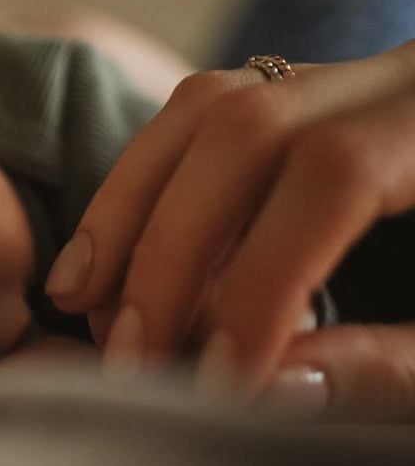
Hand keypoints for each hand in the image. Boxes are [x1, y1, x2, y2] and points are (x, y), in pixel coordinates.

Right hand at [44, 40, 414, 416]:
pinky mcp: (317, 100)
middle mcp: (408, 78)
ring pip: (207, 107)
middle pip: (245, 126)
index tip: (219, 383)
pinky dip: (143, 189)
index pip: (337, 176)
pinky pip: (204, 118)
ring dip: (128, 209)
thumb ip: (395, 371)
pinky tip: (109, 258)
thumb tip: (262, 387)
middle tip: (132, 355)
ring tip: (82, 300)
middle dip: (168, 249)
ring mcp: (359, 78)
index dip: (260, 283)